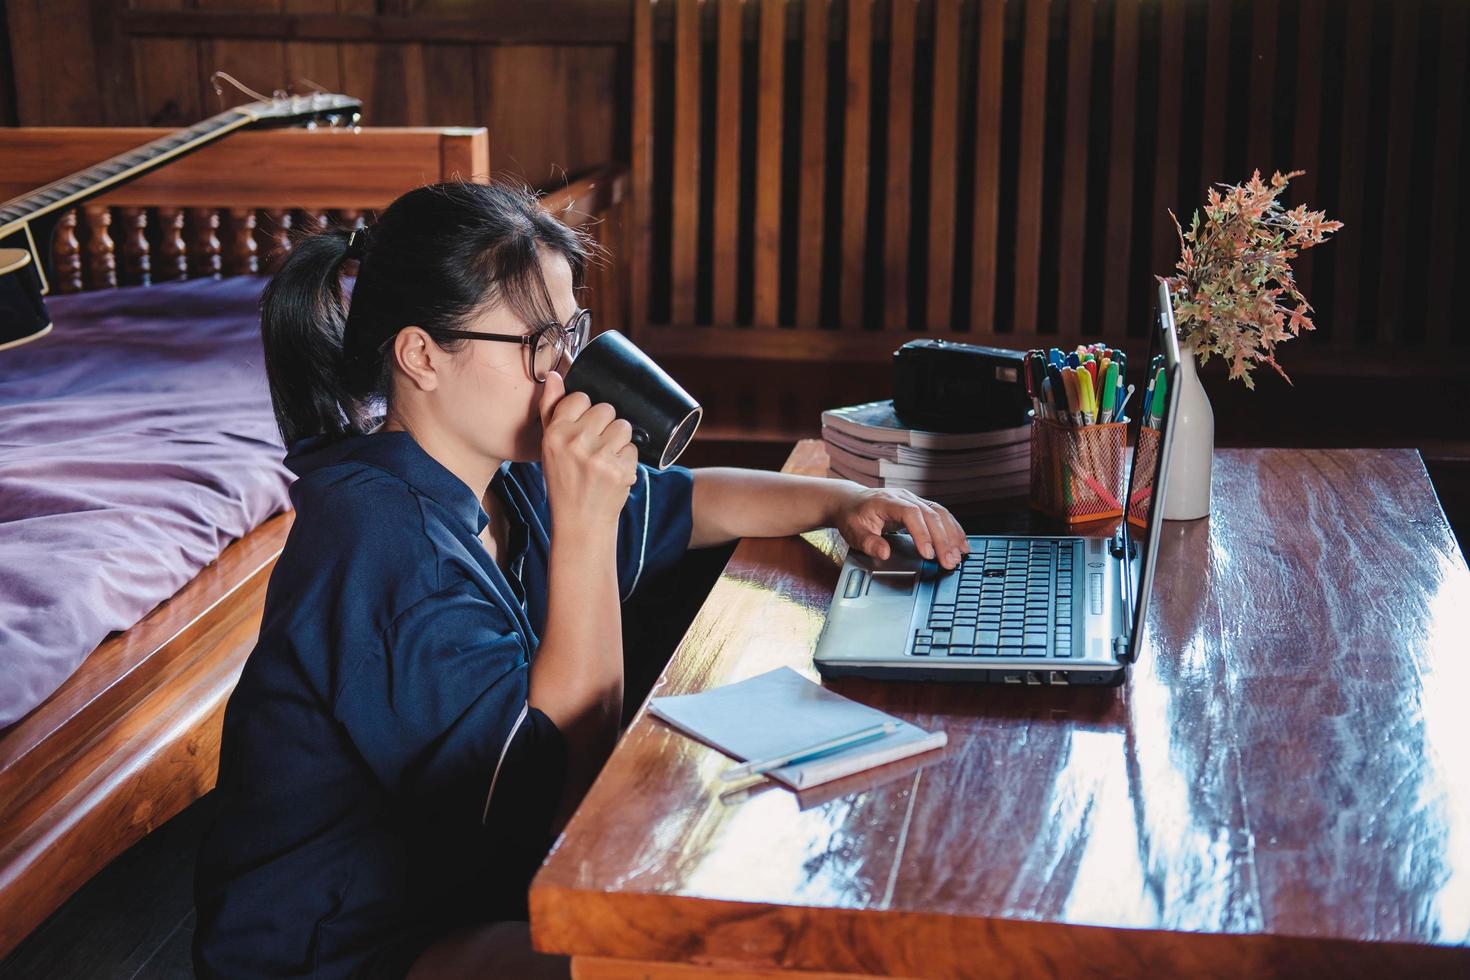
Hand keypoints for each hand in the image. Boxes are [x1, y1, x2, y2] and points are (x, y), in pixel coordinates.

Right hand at [538, 370, 638, 531]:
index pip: (581, 398)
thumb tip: (555, 376)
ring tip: (606, 459)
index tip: (583, 429)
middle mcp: (575, 442)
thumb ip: (551, 409)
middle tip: (596, 447)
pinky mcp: (621, 469)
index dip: (586, 412)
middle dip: (606, 425)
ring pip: (624, 426)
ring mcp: (599, 456)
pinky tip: (614, 472)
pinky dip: (628, 460)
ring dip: (619, 441)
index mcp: (555, 433)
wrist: (580, 522)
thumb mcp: (549, 447)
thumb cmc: (564, 481)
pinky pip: (634, 448)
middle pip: (607, 409)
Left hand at [829, 485, 969, 569]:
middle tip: (949, 562)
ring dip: (952, 535)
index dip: (922, 533)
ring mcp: (915, 500)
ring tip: (960, 555)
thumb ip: (868, 542)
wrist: (852, 501)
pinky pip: (941, 515)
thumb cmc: (853, 516)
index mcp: (887, 501)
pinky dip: (953, 529)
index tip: (928, 554)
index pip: (910, 514)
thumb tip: (884, 553)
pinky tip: (961, 543)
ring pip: (940, 513)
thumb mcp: (853, 531)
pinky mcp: (921, 506)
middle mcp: (905, 497)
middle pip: (930, 515)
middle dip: (943, 540)